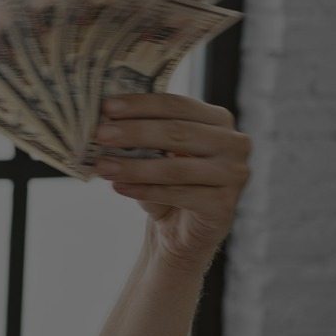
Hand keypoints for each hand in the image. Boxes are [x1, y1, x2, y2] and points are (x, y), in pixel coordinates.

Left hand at [90, 93, 249, 273]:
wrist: (180, 231)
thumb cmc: (166, 183)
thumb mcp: (154, 153)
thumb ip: (140, 134)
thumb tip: (106, 119)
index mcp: (218, 119)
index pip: (177, 105)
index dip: (140, 105)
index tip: (106, 106)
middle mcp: (234, 143)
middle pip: (177, 132)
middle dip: (134, 132)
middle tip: (100, 134)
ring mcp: (235, 174)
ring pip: (176, 167)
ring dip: (134, 166)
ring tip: (102, 166)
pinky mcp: (225, 205)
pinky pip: (179, 195)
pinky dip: (146, 191)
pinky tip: (118, 187)